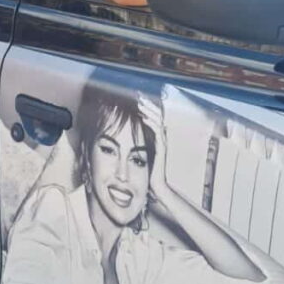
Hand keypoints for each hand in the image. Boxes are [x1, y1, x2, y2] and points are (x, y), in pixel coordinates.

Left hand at [137, 91, 170, 208]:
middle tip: (138, 95)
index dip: (145, 107)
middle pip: (156, 115)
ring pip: (157, 120)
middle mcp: (160, 138)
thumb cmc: (146, 173)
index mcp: (155, 138)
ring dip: (148, 110)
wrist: (157, 188)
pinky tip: (143, 116)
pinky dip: (151, 122)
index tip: (135, 99)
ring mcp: (162, 143)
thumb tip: (122, 141)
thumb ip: (135, 147)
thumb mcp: (139, 156)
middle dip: (147, 104)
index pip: (151, 117)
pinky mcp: (161, 148)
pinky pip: (157, 131)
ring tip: (140, 102)